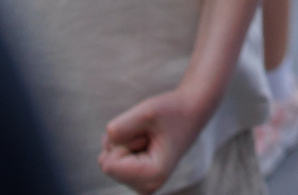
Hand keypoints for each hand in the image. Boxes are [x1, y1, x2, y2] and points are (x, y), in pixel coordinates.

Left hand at [98, 87, 216, 193]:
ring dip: (123, 141)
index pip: (109, 165)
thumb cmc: (172, 111)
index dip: (123, 142)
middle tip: (149, 133)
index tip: (148, 134)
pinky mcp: (136, 177)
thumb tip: (106, 146)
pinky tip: (145, 139)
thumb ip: (119, 129)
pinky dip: (122, 143)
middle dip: (122, 142)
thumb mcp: (146, 112)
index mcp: (153, 176)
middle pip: (106, 163)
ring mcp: (141, 184)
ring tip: (148, 135)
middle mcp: (146, 186)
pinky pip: (110, 157)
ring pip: (107, 159)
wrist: (191, 111)